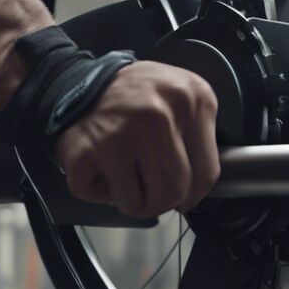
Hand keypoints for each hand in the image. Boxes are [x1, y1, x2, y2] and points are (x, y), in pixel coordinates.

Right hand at [55, 62, 219, 217]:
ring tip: (124, 174)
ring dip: (133, 201)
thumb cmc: (134, 98)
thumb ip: (197, 137)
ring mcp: (121, 134)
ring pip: (142, 206)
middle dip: (161, 200)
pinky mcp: (87, 152)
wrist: (79, 82)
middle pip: (176, 192)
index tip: (181, 192)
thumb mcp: (182, 99)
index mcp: (193, 98)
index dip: (193, 193)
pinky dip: (101, 192)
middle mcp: (159, 114)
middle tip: (147, 185)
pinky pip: (106, 200)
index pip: (208, 173)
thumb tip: (196, 193)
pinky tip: (101, 164)